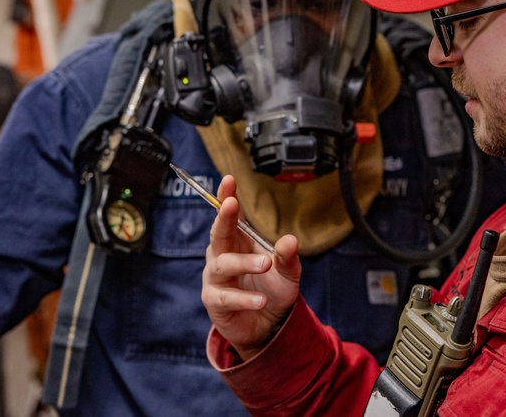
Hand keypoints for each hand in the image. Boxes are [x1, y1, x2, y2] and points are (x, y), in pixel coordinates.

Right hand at [202, 175, 300, 361]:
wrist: (267, 325)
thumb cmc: (272, 290)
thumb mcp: (288, 272)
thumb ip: (287, 256)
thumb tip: (290, 240)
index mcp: (238, 241)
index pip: (231, 216)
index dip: (226, 197)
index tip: (229, 180)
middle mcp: (222, 256)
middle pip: (219, 233)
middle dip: (224, 217)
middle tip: (231, 205)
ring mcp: (216, 279)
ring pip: (223, 265)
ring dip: (244, 263)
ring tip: (266, 264)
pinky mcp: (215, 302)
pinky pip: (226, 297)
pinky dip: (245, 298)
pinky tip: (261, 299)